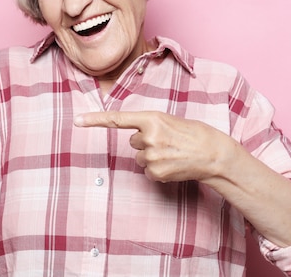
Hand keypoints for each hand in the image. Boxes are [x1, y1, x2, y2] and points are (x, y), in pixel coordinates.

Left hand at [75, 111, 230, 182]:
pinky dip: (159, 169)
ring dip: (153, 156)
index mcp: (151, 118)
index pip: (117, 119)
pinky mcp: (156, 172)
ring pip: (140, 158)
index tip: (77, 120)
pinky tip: (173, 164)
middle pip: (133, 141)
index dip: (95, 120)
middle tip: (168, 141)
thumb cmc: (192, 134)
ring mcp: (151, 156)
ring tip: (173, 152)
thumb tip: (135, 139)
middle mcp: (148, 136)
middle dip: (147, 142)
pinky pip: (148, 171)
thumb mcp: (168, 121)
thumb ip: (149, 125)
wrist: (213, 154)